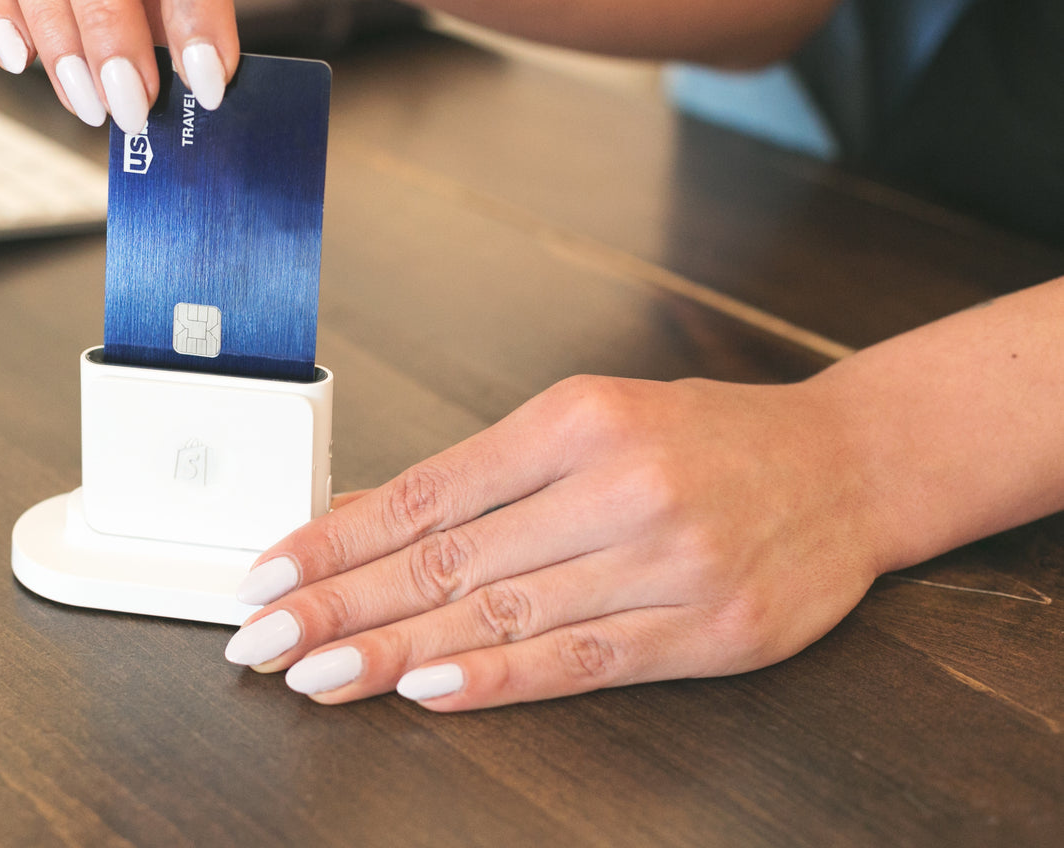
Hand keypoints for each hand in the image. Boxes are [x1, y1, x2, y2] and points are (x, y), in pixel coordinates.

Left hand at [224, 374, 890, 709]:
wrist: (850, 463)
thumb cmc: (707, 438)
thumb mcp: (590, 421)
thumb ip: (484, 475)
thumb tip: (370, 517)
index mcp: (576, 420)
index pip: (428, 489)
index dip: (337, 537)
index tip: (269, 572)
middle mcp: (617, 485)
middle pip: (450, 557)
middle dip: (340, 603)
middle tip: (261, 638)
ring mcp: (666, 559)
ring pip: (502, 614)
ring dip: (394, 651)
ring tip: (314, 672)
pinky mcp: (709, 629)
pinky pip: (585, 660)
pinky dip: (501, 681)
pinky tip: (429, 692)